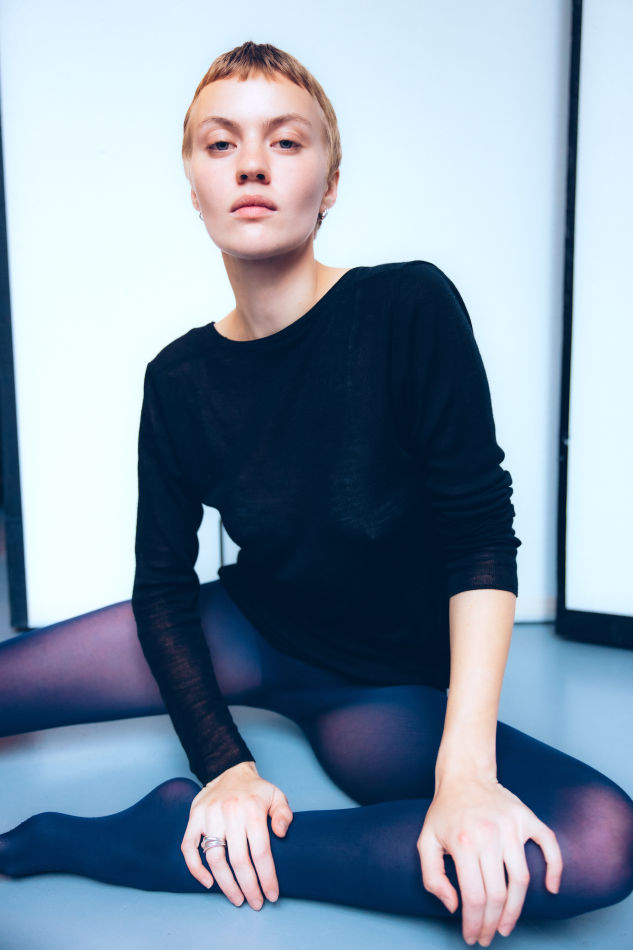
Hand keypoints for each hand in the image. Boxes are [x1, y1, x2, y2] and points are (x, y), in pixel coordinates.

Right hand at [181, 760, 293, 909]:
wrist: (228, 770)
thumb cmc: (255, 790)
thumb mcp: (276, 796)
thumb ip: (284, 814)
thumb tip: (281, 834)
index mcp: (252, 810)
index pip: (260, 852)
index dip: (266, 877)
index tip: (271, 895)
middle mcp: (230, 813)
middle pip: (238, 860)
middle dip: (248, 887)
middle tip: (254, 903)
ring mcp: (209, 816)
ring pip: (215, 858)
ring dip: (225, 884)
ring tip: (236, 898)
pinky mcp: (194, 818)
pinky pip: (188, 847)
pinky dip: (195, 868)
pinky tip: (208, 883)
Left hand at [417, 774, 562, 945]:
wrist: (464, 774)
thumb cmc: (445, 811)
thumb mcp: (425, 841)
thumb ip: (432, 878)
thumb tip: (455, 907)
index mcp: (463, 842)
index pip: (474, 897)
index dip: (474, 923)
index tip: (472, 936)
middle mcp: (489, 835)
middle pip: (498, 894)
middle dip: (493, 923)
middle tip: (488, 936)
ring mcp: (511, 826)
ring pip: (522, 880)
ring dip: (517, 910)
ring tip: (506, 926)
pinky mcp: (527, 818)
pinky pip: (549, 845)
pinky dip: (555, 868)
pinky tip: (552, 889)